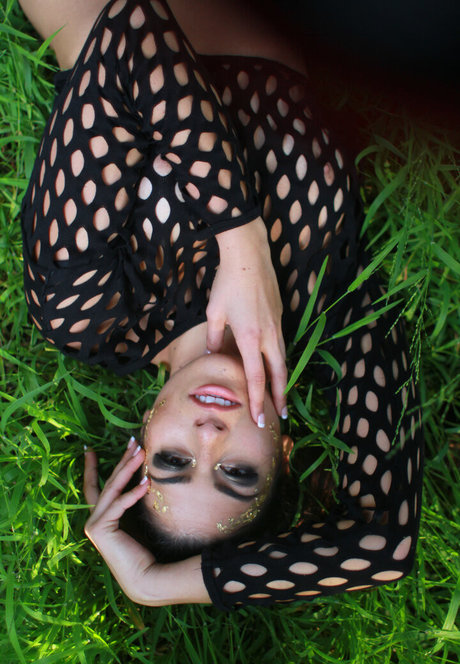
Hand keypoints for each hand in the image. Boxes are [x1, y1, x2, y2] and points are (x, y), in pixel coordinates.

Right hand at [83, 440, 209, 605]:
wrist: (146, 576)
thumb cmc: (144, 549)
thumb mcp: (136, 518)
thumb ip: (132, 501)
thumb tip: (145, 477)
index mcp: (101, 517)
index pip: (93, 486)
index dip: (90, 467)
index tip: (89, 448)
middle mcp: (93, 519)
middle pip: (108, 482)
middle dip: (121, 460)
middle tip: (134, 441)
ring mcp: (94, 524)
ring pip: (113, 488)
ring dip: (128, 468)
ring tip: (142, 452)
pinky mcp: (100, 529)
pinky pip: (119, 505)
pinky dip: (133, 493)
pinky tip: (147, 483)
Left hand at [207, 217, 287, 424]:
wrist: (249, 254)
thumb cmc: (228, 282)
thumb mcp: (214, 312)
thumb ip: (214, 337)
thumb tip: (213, 353)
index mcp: (250, 338)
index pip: (256, 378)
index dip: (257, 401)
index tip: (258, 419)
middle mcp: (269, 335)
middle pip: (279, 374)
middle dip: (279, 397)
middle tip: (280, 416)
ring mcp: (277, 325)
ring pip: (283, 359)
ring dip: (282, 380)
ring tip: (280, 396)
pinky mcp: (280, 316)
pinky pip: (281, 345)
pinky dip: (280, 361)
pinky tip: (274, 366)